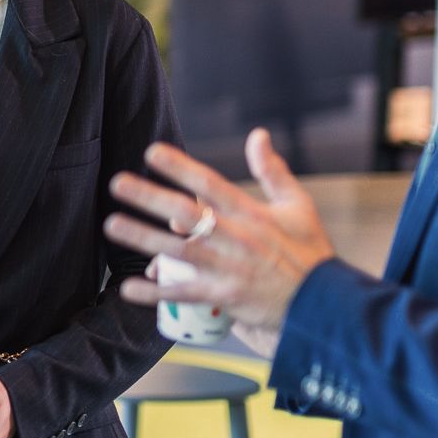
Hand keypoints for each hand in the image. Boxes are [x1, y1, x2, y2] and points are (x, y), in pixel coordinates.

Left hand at [104, 128, 335, 332]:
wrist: (325, 304)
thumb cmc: (310, 252)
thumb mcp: (298, 205)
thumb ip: (272, 170)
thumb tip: (258, 134)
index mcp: (252, 214)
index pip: (211, 184)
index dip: (181, 167)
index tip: (152, 152)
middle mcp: (237, 239)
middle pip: (187, 214)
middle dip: (150, 198)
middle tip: (117, 183)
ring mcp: (230, 269)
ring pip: (179, 252)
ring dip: (143, 239)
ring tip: (112, 225)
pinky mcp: (226, 298)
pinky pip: (185, 294)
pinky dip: (156, 292)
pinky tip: (127, 289)